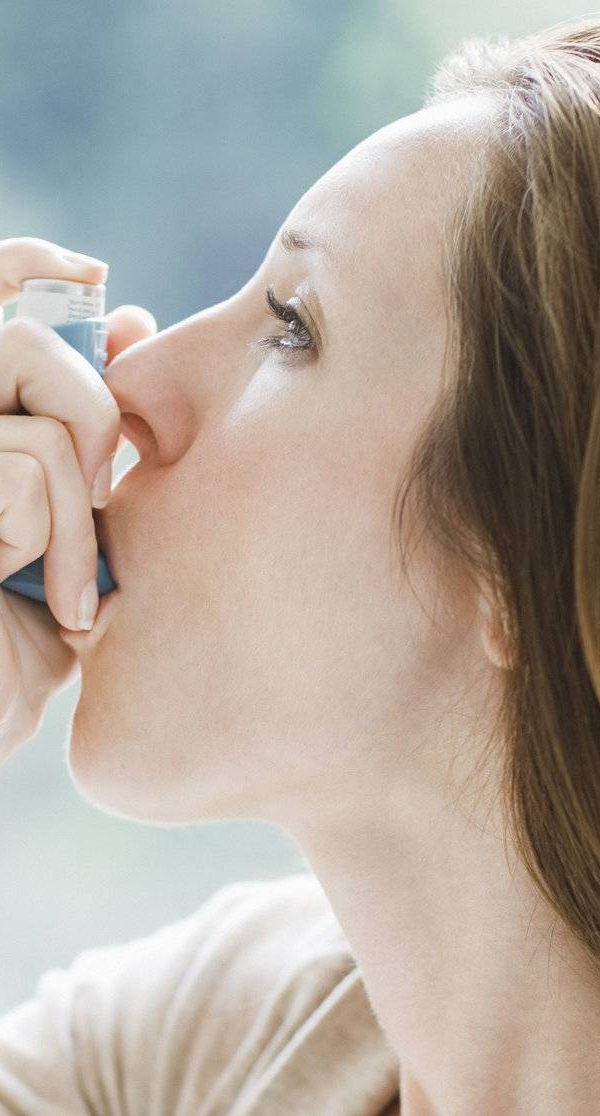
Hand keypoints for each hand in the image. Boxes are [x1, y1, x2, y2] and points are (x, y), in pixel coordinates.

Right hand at [0, 237, 155, 763]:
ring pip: (33, 384)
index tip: (96, 277)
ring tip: (75, 581)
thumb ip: (81, 439)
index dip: (30, 267)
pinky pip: (32, 460)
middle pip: (21, 334)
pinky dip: (65, 538)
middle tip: (103, 483)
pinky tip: (50, 603)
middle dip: (90, 399)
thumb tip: (130, 321)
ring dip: (81, 497)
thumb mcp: (64, 531)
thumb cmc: (16, 643)